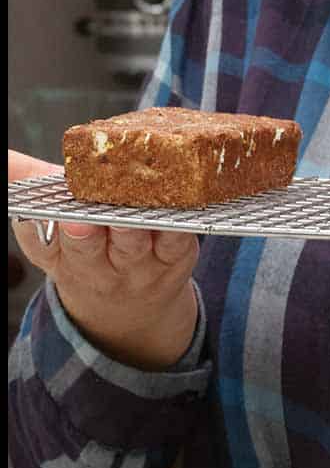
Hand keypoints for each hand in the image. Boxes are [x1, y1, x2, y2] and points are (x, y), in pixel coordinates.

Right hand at [9, 149, 198, 370]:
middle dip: (83, 233)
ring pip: (130, 243)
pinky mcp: (174, 256)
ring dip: (129, 228)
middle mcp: (93, 264)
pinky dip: (174, 226)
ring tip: (127, 214)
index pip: (40, 244)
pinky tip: (175, 206)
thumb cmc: (90, 252)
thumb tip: (4, 157)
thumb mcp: (54, 227)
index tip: (35, 217)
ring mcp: (135, 264)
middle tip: (82, 220)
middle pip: (85, 248)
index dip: (37, 231)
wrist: (131, 310)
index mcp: (58, 253)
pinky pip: (174, 240)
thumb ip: (32, 185)